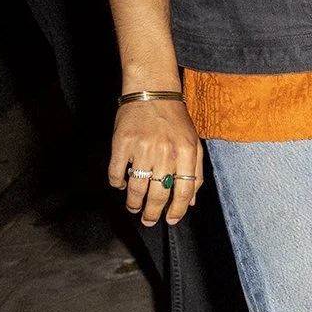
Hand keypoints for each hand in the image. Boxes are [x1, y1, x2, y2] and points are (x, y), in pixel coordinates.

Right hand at [109, 97, 205, 225]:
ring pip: (137, 187)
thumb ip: (195, 173)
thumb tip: (191, 202)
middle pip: (159, 193)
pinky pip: (116, 172)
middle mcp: (165, 151)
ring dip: (134, 203)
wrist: (152, 92)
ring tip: (134, 208)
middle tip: (149, 220)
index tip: (171, 220)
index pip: (184, 190)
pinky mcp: (122, 143)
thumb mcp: (194, 143)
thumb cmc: (175, 119)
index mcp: (187, 152)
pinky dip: (117, 184)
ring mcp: (142, 147)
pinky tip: (121, 186)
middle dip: (153, 212)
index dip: (177, 210)